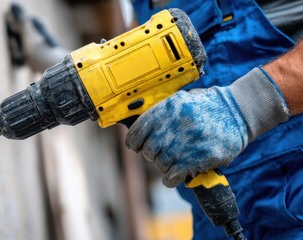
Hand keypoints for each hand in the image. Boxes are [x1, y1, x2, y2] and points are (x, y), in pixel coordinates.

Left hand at [126, 68, 288, 187]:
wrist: (237, 111)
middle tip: (159, 153)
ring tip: (172, 161)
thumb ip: (161, 113)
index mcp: (167, 109)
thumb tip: (141, 130)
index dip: (133, 142)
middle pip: (149, 150)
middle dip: (151, 154)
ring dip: (163, 165)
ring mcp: (187, 142)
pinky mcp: (200, 158)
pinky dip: (170, 179)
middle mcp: (175, 125)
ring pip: (161, 163)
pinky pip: (174, 175)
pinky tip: (172, 177)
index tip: (134, 146)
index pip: (138, 131)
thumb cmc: (207, 105)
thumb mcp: (181, 100)